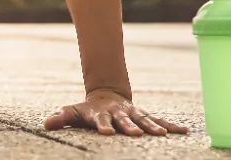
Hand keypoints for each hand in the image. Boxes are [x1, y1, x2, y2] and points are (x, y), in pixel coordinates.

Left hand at [43, 89, 187, 136]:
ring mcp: (133, 114)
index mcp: (102, 115)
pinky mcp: (144, 116)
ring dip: (153, 127)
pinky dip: (171, 126)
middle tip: (136, 134)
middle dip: (130, 127)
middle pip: (125, 121)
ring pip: (144, 120)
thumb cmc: (88, 110)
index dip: (103, 126)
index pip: (102, 121)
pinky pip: (159, 120)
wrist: (106, 96)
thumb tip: (45, 125)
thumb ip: (61, 119)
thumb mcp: (73, 112)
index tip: (107, 132)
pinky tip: (185, 131)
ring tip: (162, 135)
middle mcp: (119, 114)